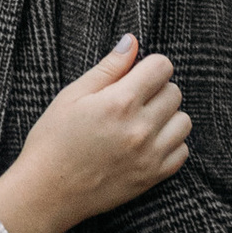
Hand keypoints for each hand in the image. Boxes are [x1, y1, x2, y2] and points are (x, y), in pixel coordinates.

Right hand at [0, 32, 189, 232]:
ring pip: (184, 121)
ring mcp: (150, 155)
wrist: (48, 191)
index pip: (162, 68)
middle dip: (157, 88)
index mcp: (120, 102)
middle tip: (132, 98)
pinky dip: (170, 143)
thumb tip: (132, 41)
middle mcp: (141, 128)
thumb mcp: (73, 95)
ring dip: (167, 116)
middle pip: (175, 92)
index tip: (136, 74)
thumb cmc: (53, 139)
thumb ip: (108, 67)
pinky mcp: (153, 177)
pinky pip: (182, 151)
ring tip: (141, 121)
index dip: (149, 66)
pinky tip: (147, 142)